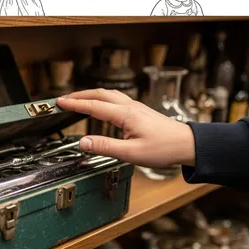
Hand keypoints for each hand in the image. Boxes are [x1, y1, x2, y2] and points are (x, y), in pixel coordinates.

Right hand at [56, 89, 195, 167]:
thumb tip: (83, 142)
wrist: (187, 144)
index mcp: (125, 115)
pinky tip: (103, 105)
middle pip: (100, 94)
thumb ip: (105, 147)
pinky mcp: (141, 112)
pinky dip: (103, 98)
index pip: (94, 106)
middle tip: (64, 99)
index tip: (60, 102)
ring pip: (109, 94)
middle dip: (80, 95)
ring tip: (79, 99)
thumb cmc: (164, 148)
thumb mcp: (131, 153)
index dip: (75, 104)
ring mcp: (136, 107)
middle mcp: (130, 107)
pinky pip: (117, 99)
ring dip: (92, 95)